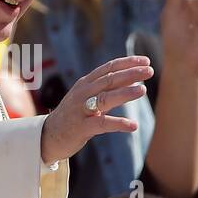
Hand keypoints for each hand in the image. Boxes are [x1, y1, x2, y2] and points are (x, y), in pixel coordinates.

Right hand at [39, 55, 153, 164]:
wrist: (48, 136)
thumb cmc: (73, 115)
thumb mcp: (87, 97)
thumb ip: (106, 88)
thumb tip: (133, 79)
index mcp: (86, 83)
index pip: (108, 68)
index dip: (127, 63)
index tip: (145, 61)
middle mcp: (83, 93)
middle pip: (109, 80)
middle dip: (130, 74)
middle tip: (150, 71)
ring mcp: (81, 110)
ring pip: (105, 98)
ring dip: (124, 93)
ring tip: (142, 90)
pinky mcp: (81, 128)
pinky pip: (102, 124)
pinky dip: (118, 124)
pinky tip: (133, 126)